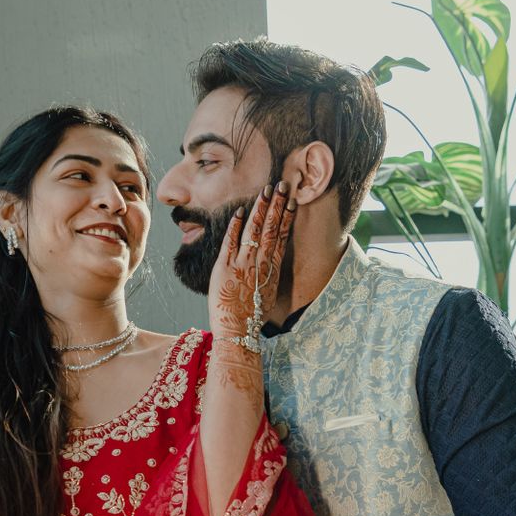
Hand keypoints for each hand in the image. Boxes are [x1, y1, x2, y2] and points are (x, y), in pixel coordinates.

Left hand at [209, 182, 295, 342]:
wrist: (237, 331)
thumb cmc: (252, 314)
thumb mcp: (267, 291)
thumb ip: (268, 271)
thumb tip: (270, 256)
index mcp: (272, 269)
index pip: (281, 236)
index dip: (286, 216)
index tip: (291, 200)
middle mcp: (259, 263)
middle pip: (270, 228)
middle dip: (276, 205)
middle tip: (282, 184)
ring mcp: (242, 264)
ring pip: (253, 231)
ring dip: (260, 209)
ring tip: (266, 190)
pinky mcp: (224, 267)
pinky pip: (230, 242)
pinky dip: (236, 226)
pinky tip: (240, 211)